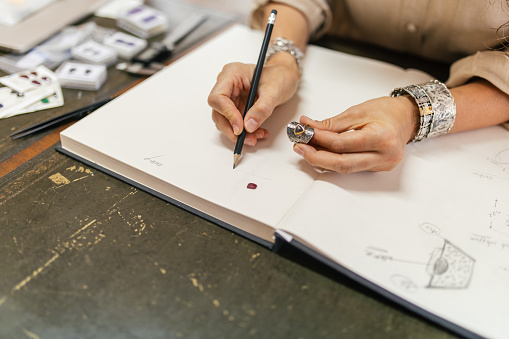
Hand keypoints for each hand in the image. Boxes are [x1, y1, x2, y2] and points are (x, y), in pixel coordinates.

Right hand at [208, 52, 299, 145]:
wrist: (285, 77)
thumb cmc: (279, 76)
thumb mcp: (274, 91)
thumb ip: (262, 108)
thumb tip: (249, 125)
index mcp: (231, 74)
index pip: (218, 97)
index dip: (227, 114)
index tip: (240, 128)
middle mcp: (227, 85)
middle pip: (218, 112)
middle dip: (232, 129)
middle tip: (247, 138)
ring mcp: (231, 97)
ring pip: (225, 121)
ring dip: (239, 133)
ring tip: (256, 136)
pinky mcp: (236, 107)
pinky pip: (235, 123)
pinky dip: (245, 132)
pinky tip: (257, 132)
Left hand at [292, 96, 418, 172]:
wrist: (407, 117)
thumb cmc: (386, 111)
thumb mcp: (358, 111)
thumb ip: (332, 123)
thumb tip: (309, 127)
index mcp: (382, 137)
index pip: (342, 144)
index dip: (320, 139)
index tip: (304, 132)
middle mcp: (385, 156)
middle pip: (343, 163)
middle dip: (317, 157)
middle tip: (299, 147)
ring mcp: (382, 165)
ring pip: (346, 168)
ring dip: (323, 160)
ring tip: (306, 150)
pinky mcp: (378, 169)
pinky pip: (352, 167)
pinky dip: (334, 161)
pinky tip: (322, 153)